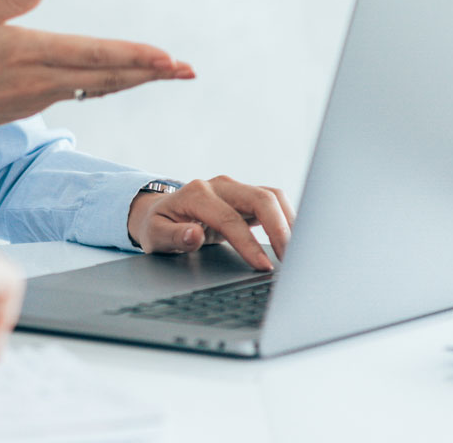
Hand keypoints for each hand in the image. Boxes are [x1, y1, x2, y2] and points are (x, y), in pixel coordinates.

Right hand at [0, 0, 192, 192]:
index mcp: (28, 52)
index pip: (93, 55)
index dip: (134, 56)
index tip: (168, 57)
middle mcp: (40, 80)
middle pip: (107, 77)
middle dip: (151, 72)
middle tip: (190, 70)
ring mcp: (37, 97)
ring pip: (97, 87)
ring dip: (135, 79)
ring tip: (168, 72)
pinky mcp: (31, 106)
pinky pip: (79, 92)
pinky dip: (107, 84)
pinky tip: (123, 79)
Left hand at [126, 176, 294, 271]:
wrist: (160, 212)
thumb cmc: (157, 225)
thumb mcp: (154, 235)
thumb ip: (173, 236)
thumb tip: (194, 234)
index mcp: (195, 194)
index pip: (230, 218)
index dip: (249, 243)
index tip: (264, 267)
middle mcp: (219, 186)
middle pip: (261, 198)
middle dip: (280, 229)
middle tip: (292, 260)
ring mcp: (234, 189)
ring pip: (272, 197)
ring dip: (289, 222)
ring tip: (298, 253)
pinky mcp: (246, 197)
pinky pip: (273, 202)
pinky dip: (287, 219)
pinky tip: (293, 241)